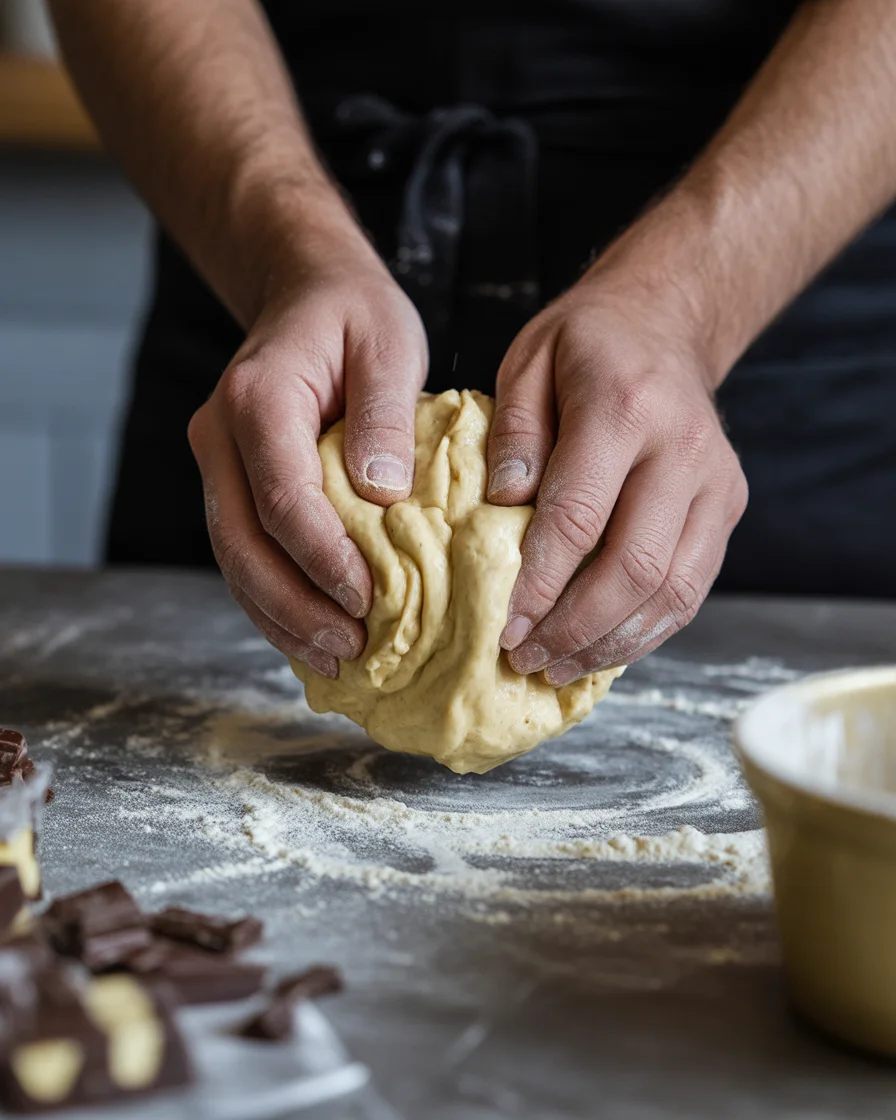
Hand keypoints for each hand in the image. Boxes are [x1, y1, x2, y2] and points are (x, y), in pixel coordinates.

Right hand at [188, 242, 427, 677]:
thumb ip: (385, 415)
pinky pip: (243, 552)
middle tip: (349, 649)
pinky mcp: (230, 484)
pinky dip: (273, 599)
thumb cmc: (353, 315)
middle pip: (241, 543)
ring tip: (334, 658)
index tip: (369, 599)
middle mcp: (221, 436)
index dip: (322, 558)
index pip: (282, 497)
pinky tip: (310, 634)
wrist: (305, 292)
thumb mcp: (389, 343)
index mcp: (258, 399)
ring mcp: (218, 463)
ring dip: (279, 616)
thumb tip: (383, 495)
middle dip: (294, 606)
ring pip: (233, 559)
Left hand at [487, 271, 747, 682]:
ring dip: (611, 643)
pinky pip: (692, 588)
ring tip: (558, 667)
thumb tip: (502, 506)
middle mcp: (682, 451)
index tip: (504, 628)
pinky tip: (601, 647)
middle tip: (526, 659)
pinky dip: (646, 629)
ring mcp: (717, 483)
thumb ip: (513, 434)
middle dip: (574, 628)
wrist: (667, 323)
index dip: (539, 584)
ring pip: (672, 591)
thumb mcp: (527, 362)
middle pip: (634, 567)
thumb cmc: (586, 346)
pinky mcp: (729, 506)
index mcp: (624, 409)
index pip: (579, 517)